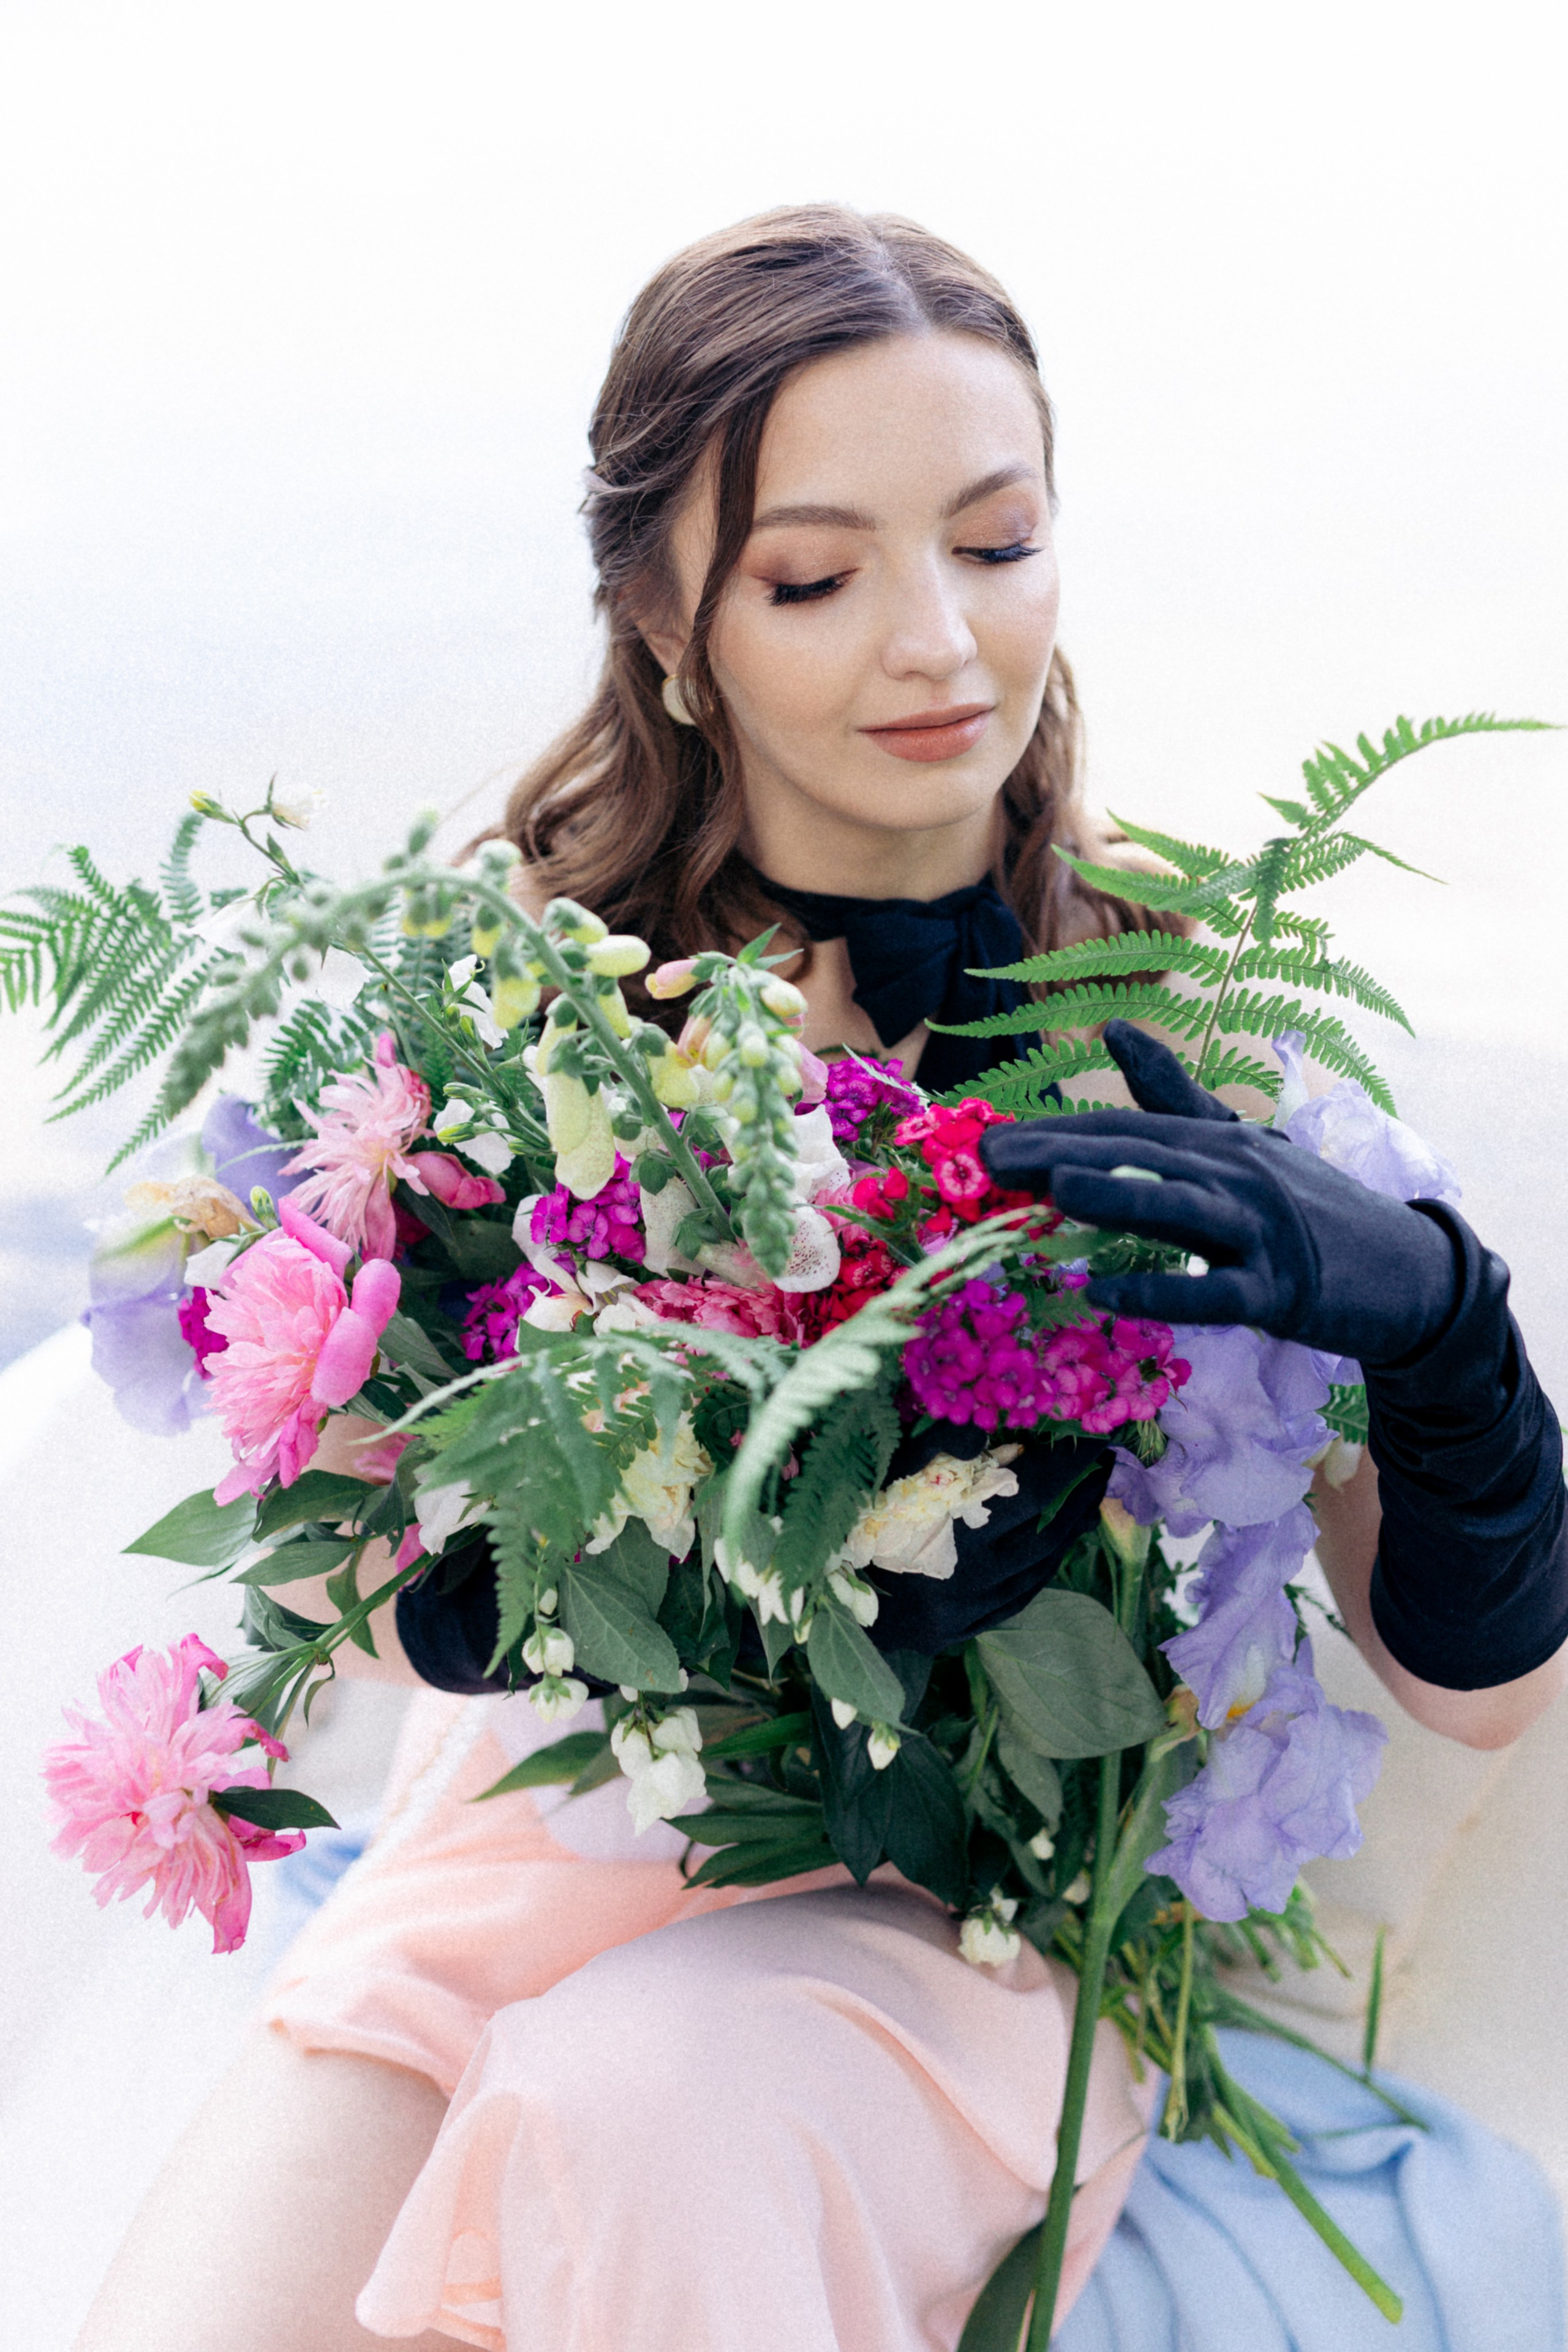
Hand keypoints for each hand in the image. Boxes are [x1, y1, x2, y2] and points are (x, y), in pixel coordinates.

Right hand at [868, 1428, 1109, 1652]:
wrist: (825, 1602)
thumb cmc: (855, 1525)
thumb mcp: (888, 1475)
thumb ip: (938, 1447)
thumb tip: (990, 1427)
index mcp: (954, 1529)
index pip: (1032, 1489)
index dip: (1066, 1464)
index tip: (1091, 1441)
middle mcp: (972, 1572)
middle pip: (1046, 1530)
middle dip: (1079, 1493)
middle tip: (1103, 1466)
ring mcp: (972, 1604)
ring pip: (1040, 1565)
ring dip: (1070, 1530)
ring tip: (1090, 1500)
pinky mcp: (967, 1627)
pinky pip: (1022, 1595)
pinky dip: (1045, 1567)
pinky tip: (1057, 1547)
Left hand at [979, 1020, 1460, 1368]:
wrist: (1407, 1272)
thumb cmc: (1310, 1207)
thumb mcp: (1242, 1143)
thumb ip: (1175, 1093)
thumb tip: (1116, 1031)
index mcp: (1218, 1140)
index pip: (1123, 1132)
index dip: (1054, 1134)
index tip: (985, 1142)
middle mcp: (1236, 1174)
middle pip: (1140, 1158)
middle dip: (1062, 1155)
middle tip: (990, 1160)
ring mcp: (1260, 1231)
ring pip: (1181, 1206)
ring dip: (1120, 1195)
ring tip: (1055, 1188)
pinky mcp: (1279, 1290)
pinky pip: (1214, 1290)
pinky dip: (1163, 1289)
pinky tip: (1107, 1292)